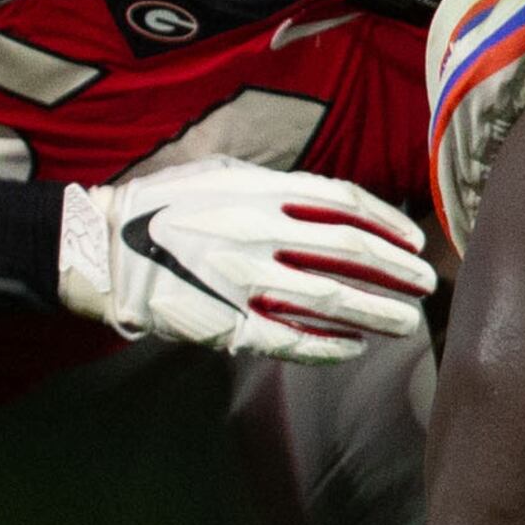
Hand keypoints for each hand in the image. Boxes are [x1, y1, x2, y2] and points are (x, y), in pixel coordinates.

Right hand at [56, 158, 435, 363]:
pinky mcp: (224, 322)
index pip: (349, 206)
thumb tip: (335, 204)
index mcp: (260, 193)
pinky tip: (352, 349)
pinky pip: (289, 339)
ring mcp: (243, 281)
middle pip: (352, 254)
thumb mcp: (221, 174)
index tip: (414, 242)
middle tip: (424, 287)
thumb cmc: (161, 205)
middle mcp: (258, 234)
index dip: (391, 225)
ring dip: (377, 313)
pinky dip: (327, 347)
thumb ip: (276, 186)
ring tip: (405, 323)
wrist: (100, 249)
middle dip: (397, 273)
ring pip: (332, 300)